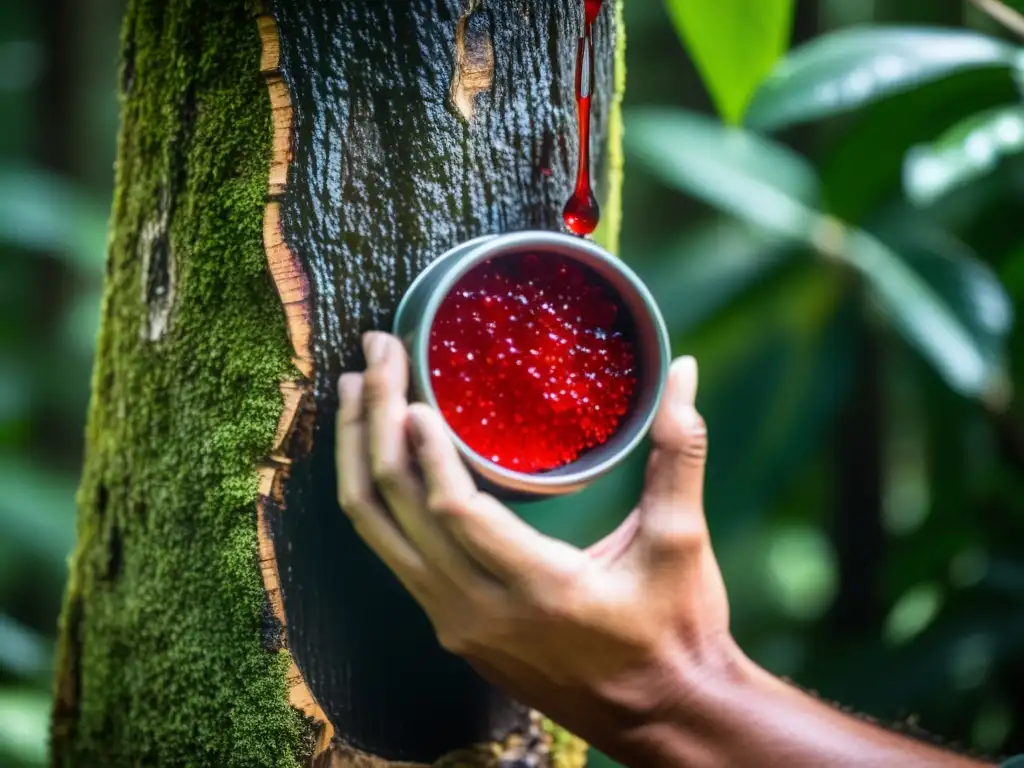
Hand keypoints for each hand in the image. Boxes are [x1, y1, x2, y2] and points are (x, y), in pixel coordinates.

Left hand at [336, 331, 737, 758]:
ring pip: (378, 535)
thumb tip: (685, 373)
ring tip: (351, 395)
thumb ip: (678, 453)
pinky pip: (392, 555)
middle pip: (397, 513)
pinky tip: (376, 456)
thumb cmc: (673, 630)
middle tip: (371, 358)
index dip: (426, 450)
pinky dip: (377, 500)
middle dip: (374, 427)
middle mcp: (478, 612)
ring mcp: (456, 624)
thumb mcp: (680, 542)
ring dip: (359, 459)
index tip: (409, 391)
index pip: (455, 514)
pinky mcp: (452, 628)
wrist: (659, 716)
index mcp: (539, 589)